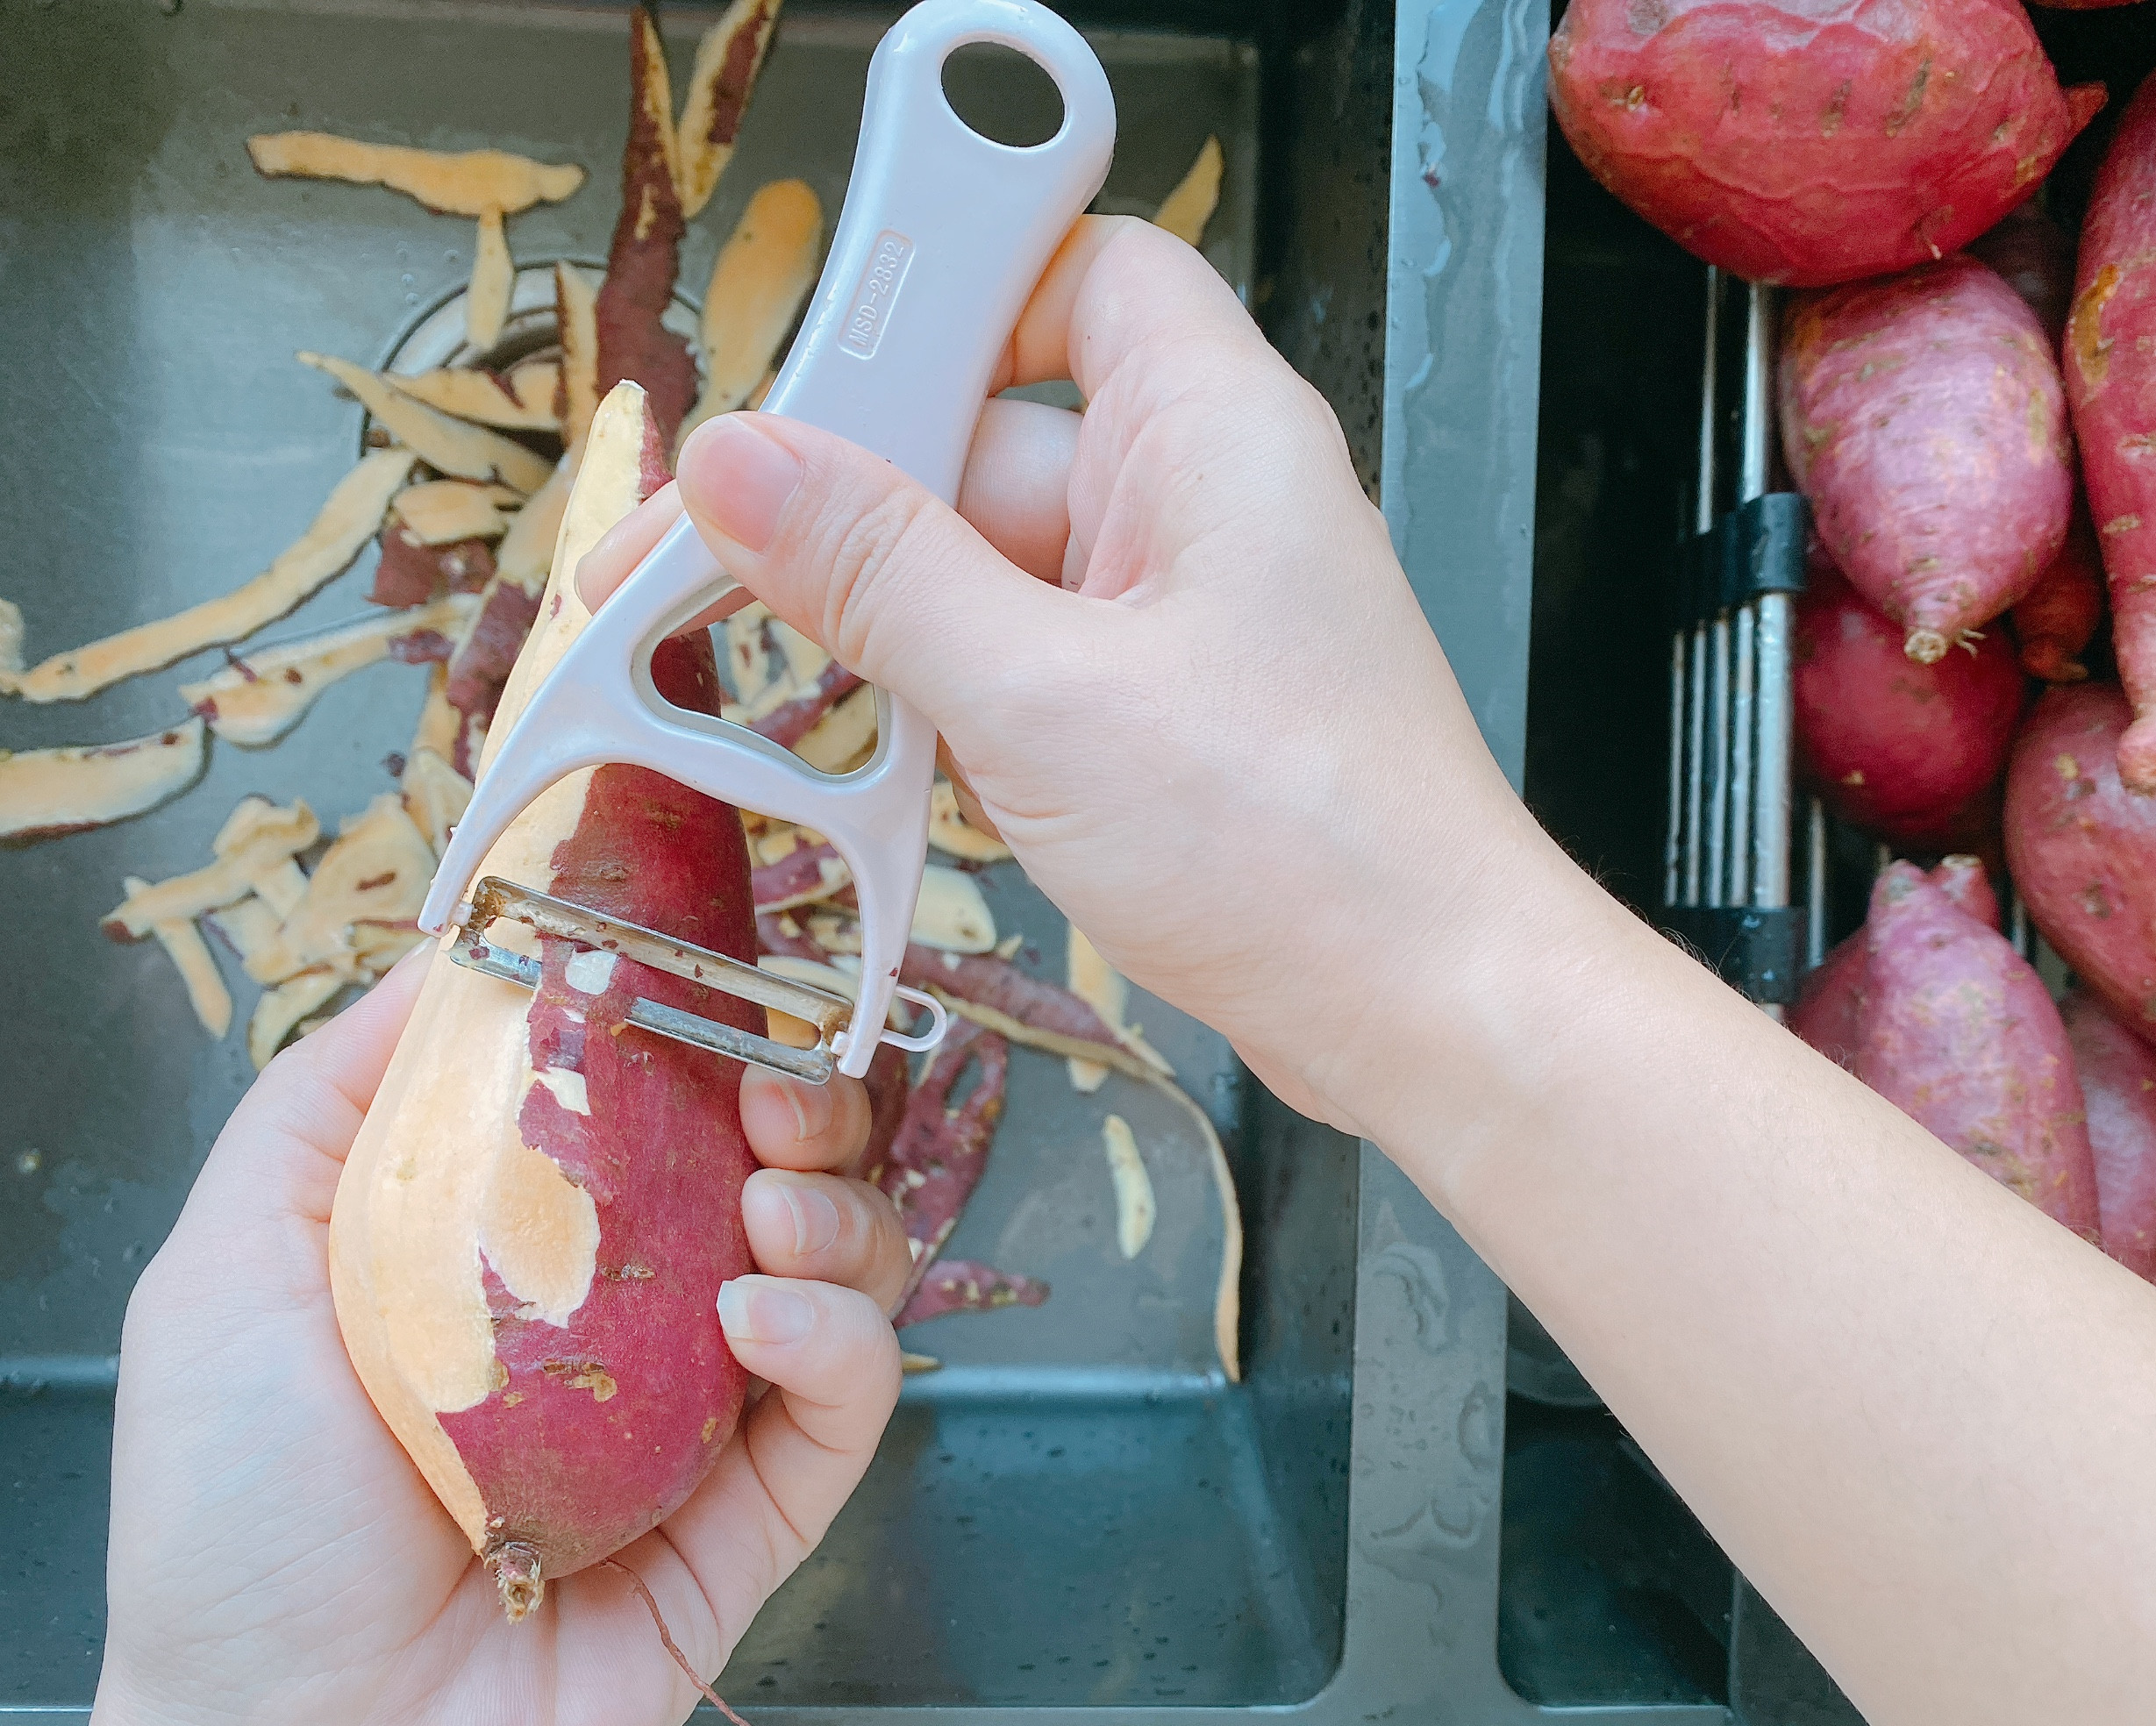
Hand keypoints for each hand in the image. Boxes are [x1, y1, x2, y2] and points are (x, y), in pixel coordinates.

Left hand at [24, 955, 915, 1725]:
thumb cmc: (238, 1528)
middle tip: (777, 1090)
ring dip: (838, 1204)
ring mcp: (703, 1409)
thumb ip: (333, 1099)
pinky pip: (853, 1392)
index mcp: (518, 1238)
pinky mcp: (762, 1509)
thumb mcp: (232, 1265)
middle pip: (775, 1158)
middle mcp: (630, 1309)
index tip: (717, 972)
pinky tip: (761, 1319)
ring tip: (773, 1212)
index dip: (703, 1019)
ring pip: (846, 1259)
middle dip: (805, 1094)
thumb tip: (455, 948)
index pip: (650, 1092)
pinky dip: (838, 1331)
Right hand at [580, 217, 1545, 1130]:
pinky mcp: (1175, 712)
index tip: (822, 344)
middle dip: (862, 499)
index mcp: (1212, 432)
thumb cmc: (1309, 850)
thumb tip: (745, 466)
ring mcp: (1189, 613)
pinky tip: (894, 758)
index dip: (951, 282)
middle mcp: (1207, 503)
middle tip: (712, 555)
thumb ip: (883, 574)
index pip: (1076, 270)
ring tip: (792, 679)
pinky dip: (957, 698)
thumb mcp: (1045, 699)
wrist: (1428, 1011)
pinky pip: (1033, 658)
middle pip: (995, 435)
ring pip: (1000, 564)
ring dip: (897, 618)